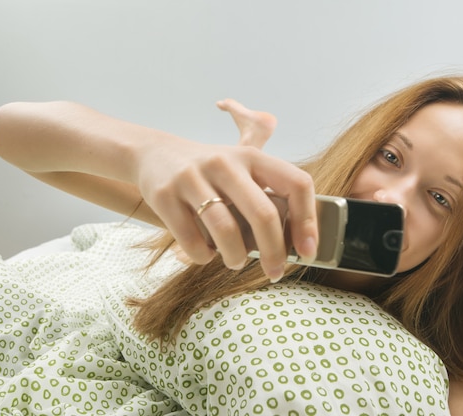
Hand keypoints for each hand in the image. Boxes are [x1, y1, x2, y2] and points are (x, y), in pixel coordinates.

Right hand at [134, 100, 317, 280]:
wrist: (154, 155)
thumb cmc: (210, 172)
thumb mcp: (241, 168)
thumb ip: (269, 193)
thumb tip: (301, 240)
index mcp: (251, 157)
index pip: (296, 183)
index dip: (307, 220)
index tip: (307, 250)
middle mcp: (225, 163)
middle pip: (263, 214)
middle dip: (274, 252)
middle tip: (275, 272)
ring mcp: (192, 178)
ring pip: (226, 231)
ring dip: (236, 257)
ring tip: (236, 261)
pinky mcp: (165, 196)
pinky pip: (192, 240)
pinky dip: (203, 256)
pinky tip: (206, 253)